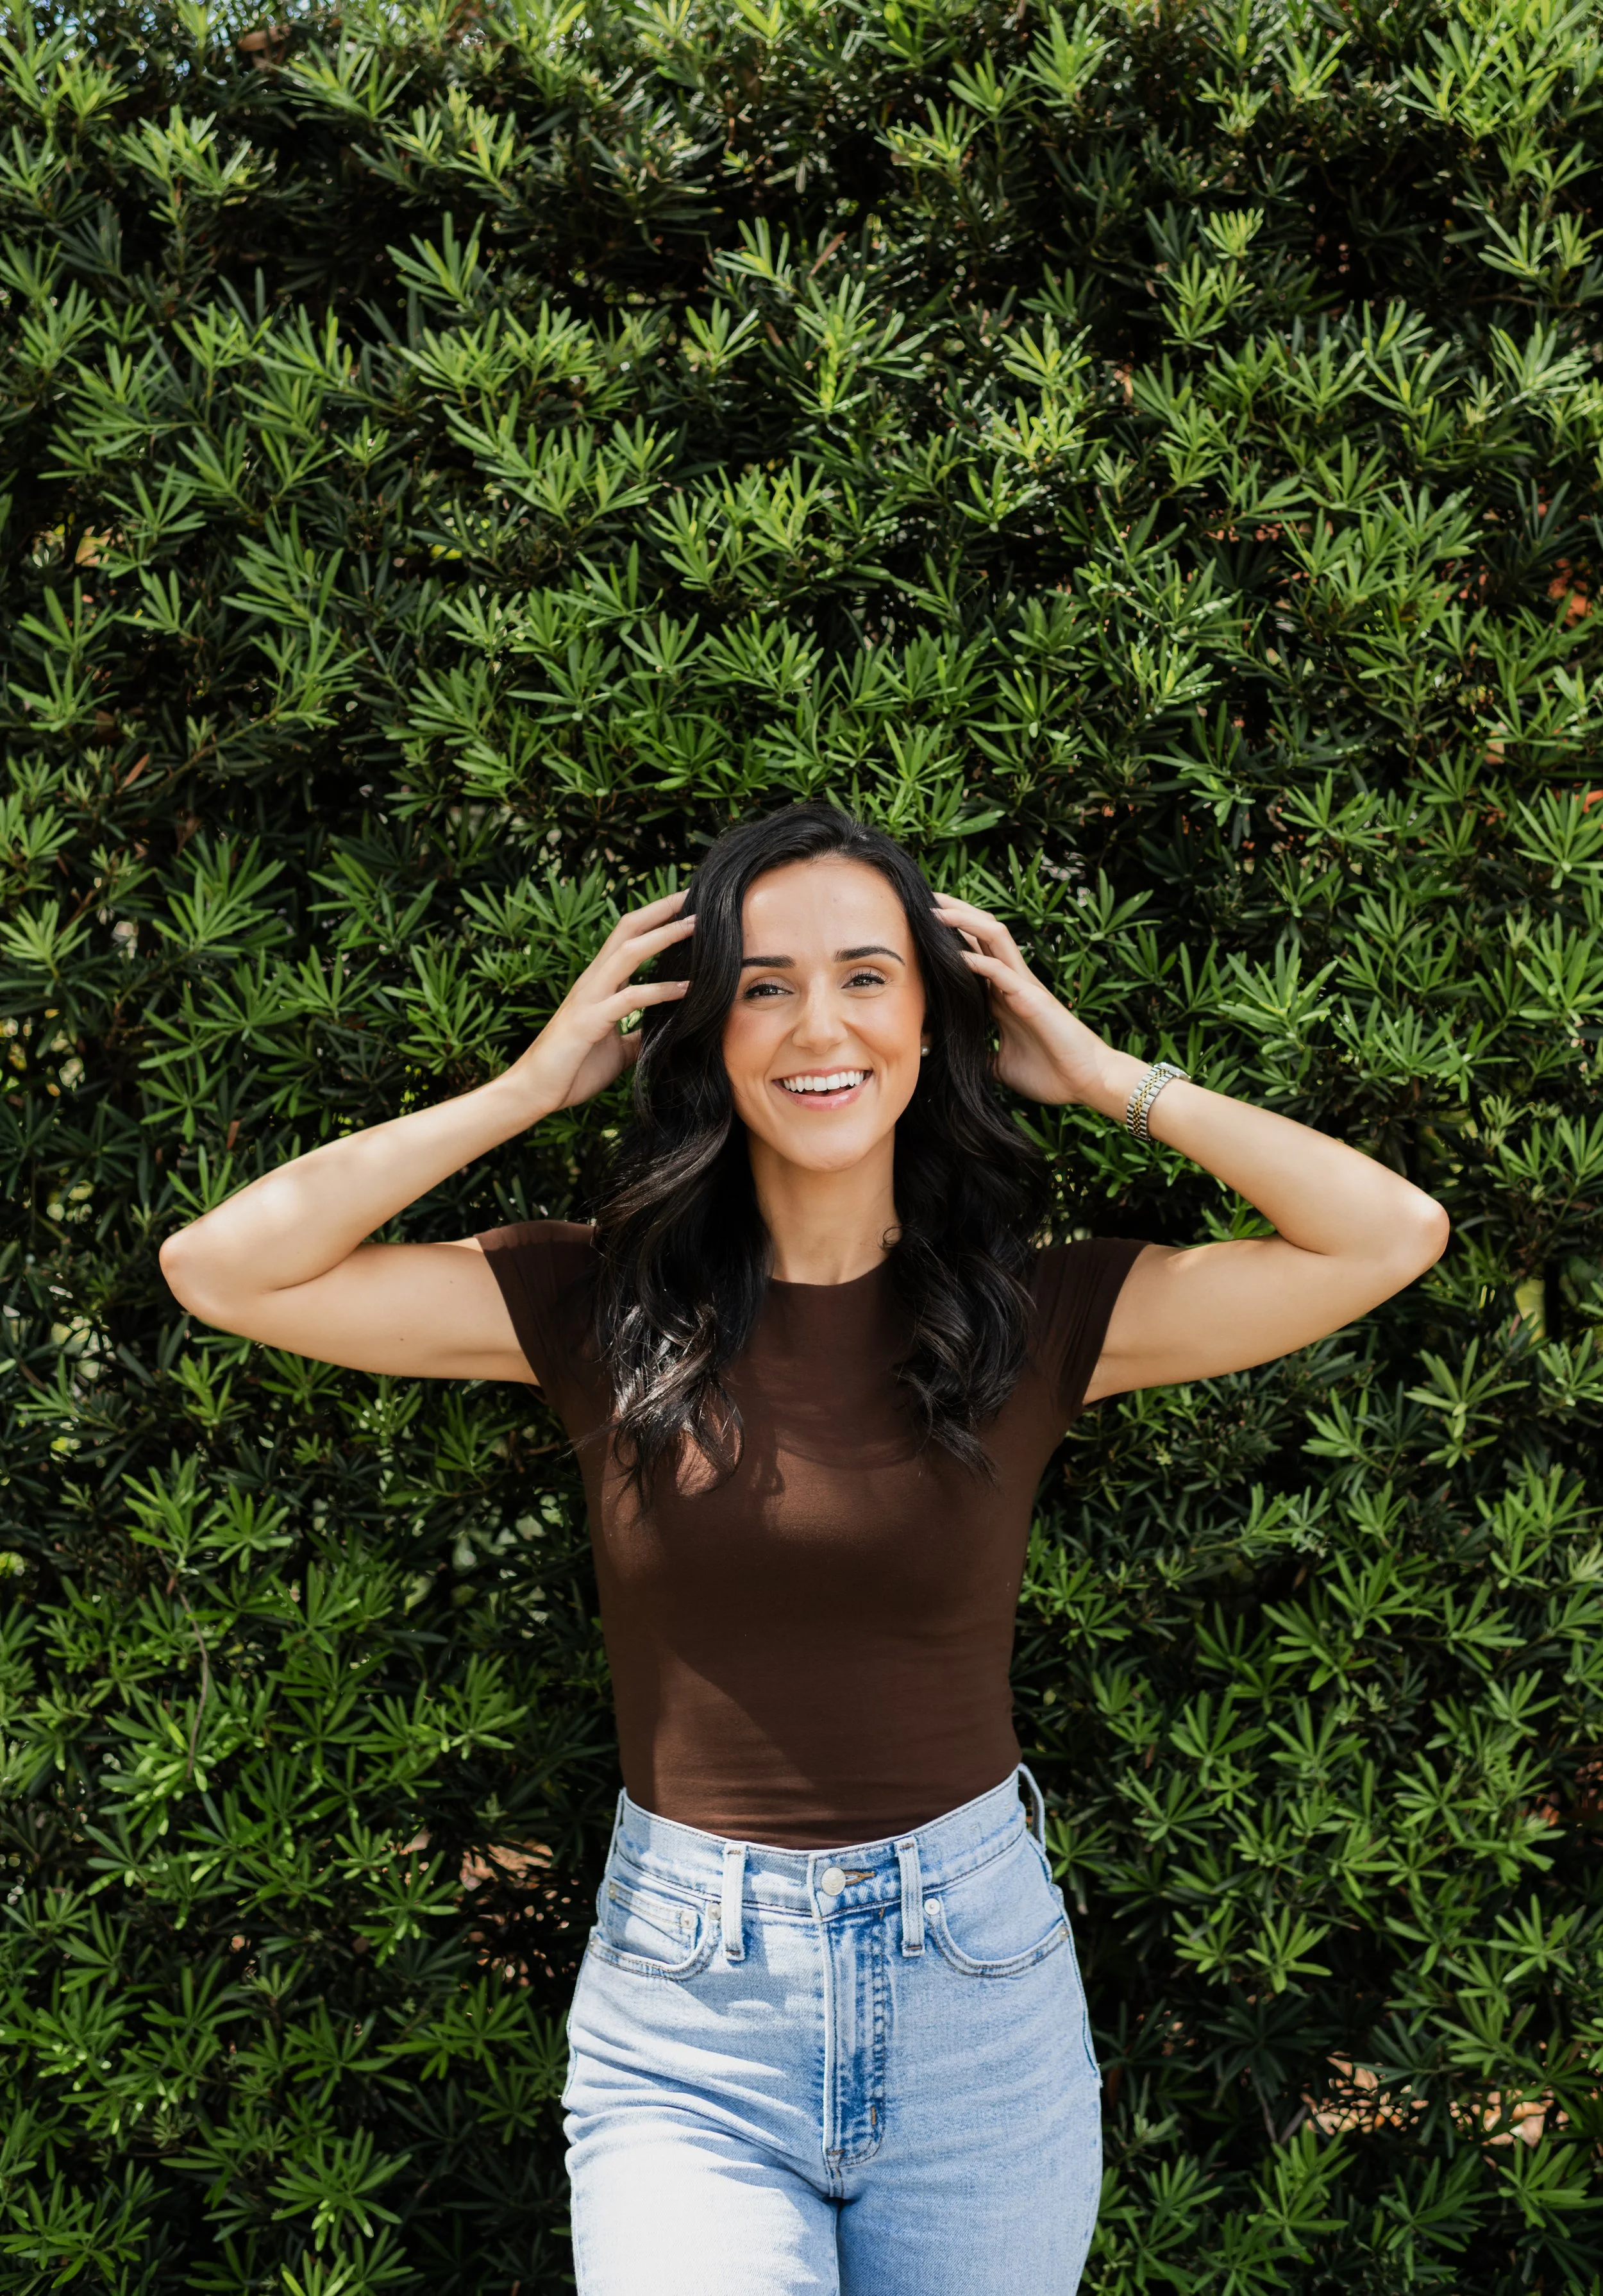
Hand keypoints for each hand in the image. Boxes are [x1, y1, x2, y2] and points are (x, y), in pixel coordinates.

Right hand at [506, 890, 694, 1115]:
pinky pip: (629, 998)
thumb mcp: (617, 1048)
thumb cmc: (572, 1070)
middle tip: (695, 895)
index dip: (656, 917)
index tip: (688, 905)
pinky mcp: (588, 1021)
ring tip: (696, 926)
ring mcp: (588, 998)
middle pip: (627, 929)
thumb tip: (668, 1029)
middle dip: (661, 909)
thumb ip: (639, 1032)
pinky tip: (687, 988)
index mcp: (598, 983)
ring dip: (663, 936)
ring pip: (628, 952)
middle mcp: (593, 981)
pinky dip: (660, 990)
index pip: (628, 937)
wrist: (533, 1093)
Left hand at [931, 892, 1116, 1110]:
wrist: (1086, 1083)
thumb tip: (951, 1062)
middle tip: (923, 898)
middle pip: (982, 933)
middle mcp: (1012, 982)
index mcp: (1002, 995)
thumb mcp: (1000, 1066)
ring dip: (965, 922)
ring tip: (936, 910)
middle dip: (954, 912)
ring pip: (995, 938)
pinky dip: (980, 962)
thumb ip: (980, 1056)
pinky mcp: (1034, 1000)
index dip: (949, 936)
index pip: (973, 953)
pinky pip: (1003, 972)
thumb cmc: (1049, 1073)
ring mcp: (1024, 987)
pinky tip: (958, 956)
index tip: (919, 925)